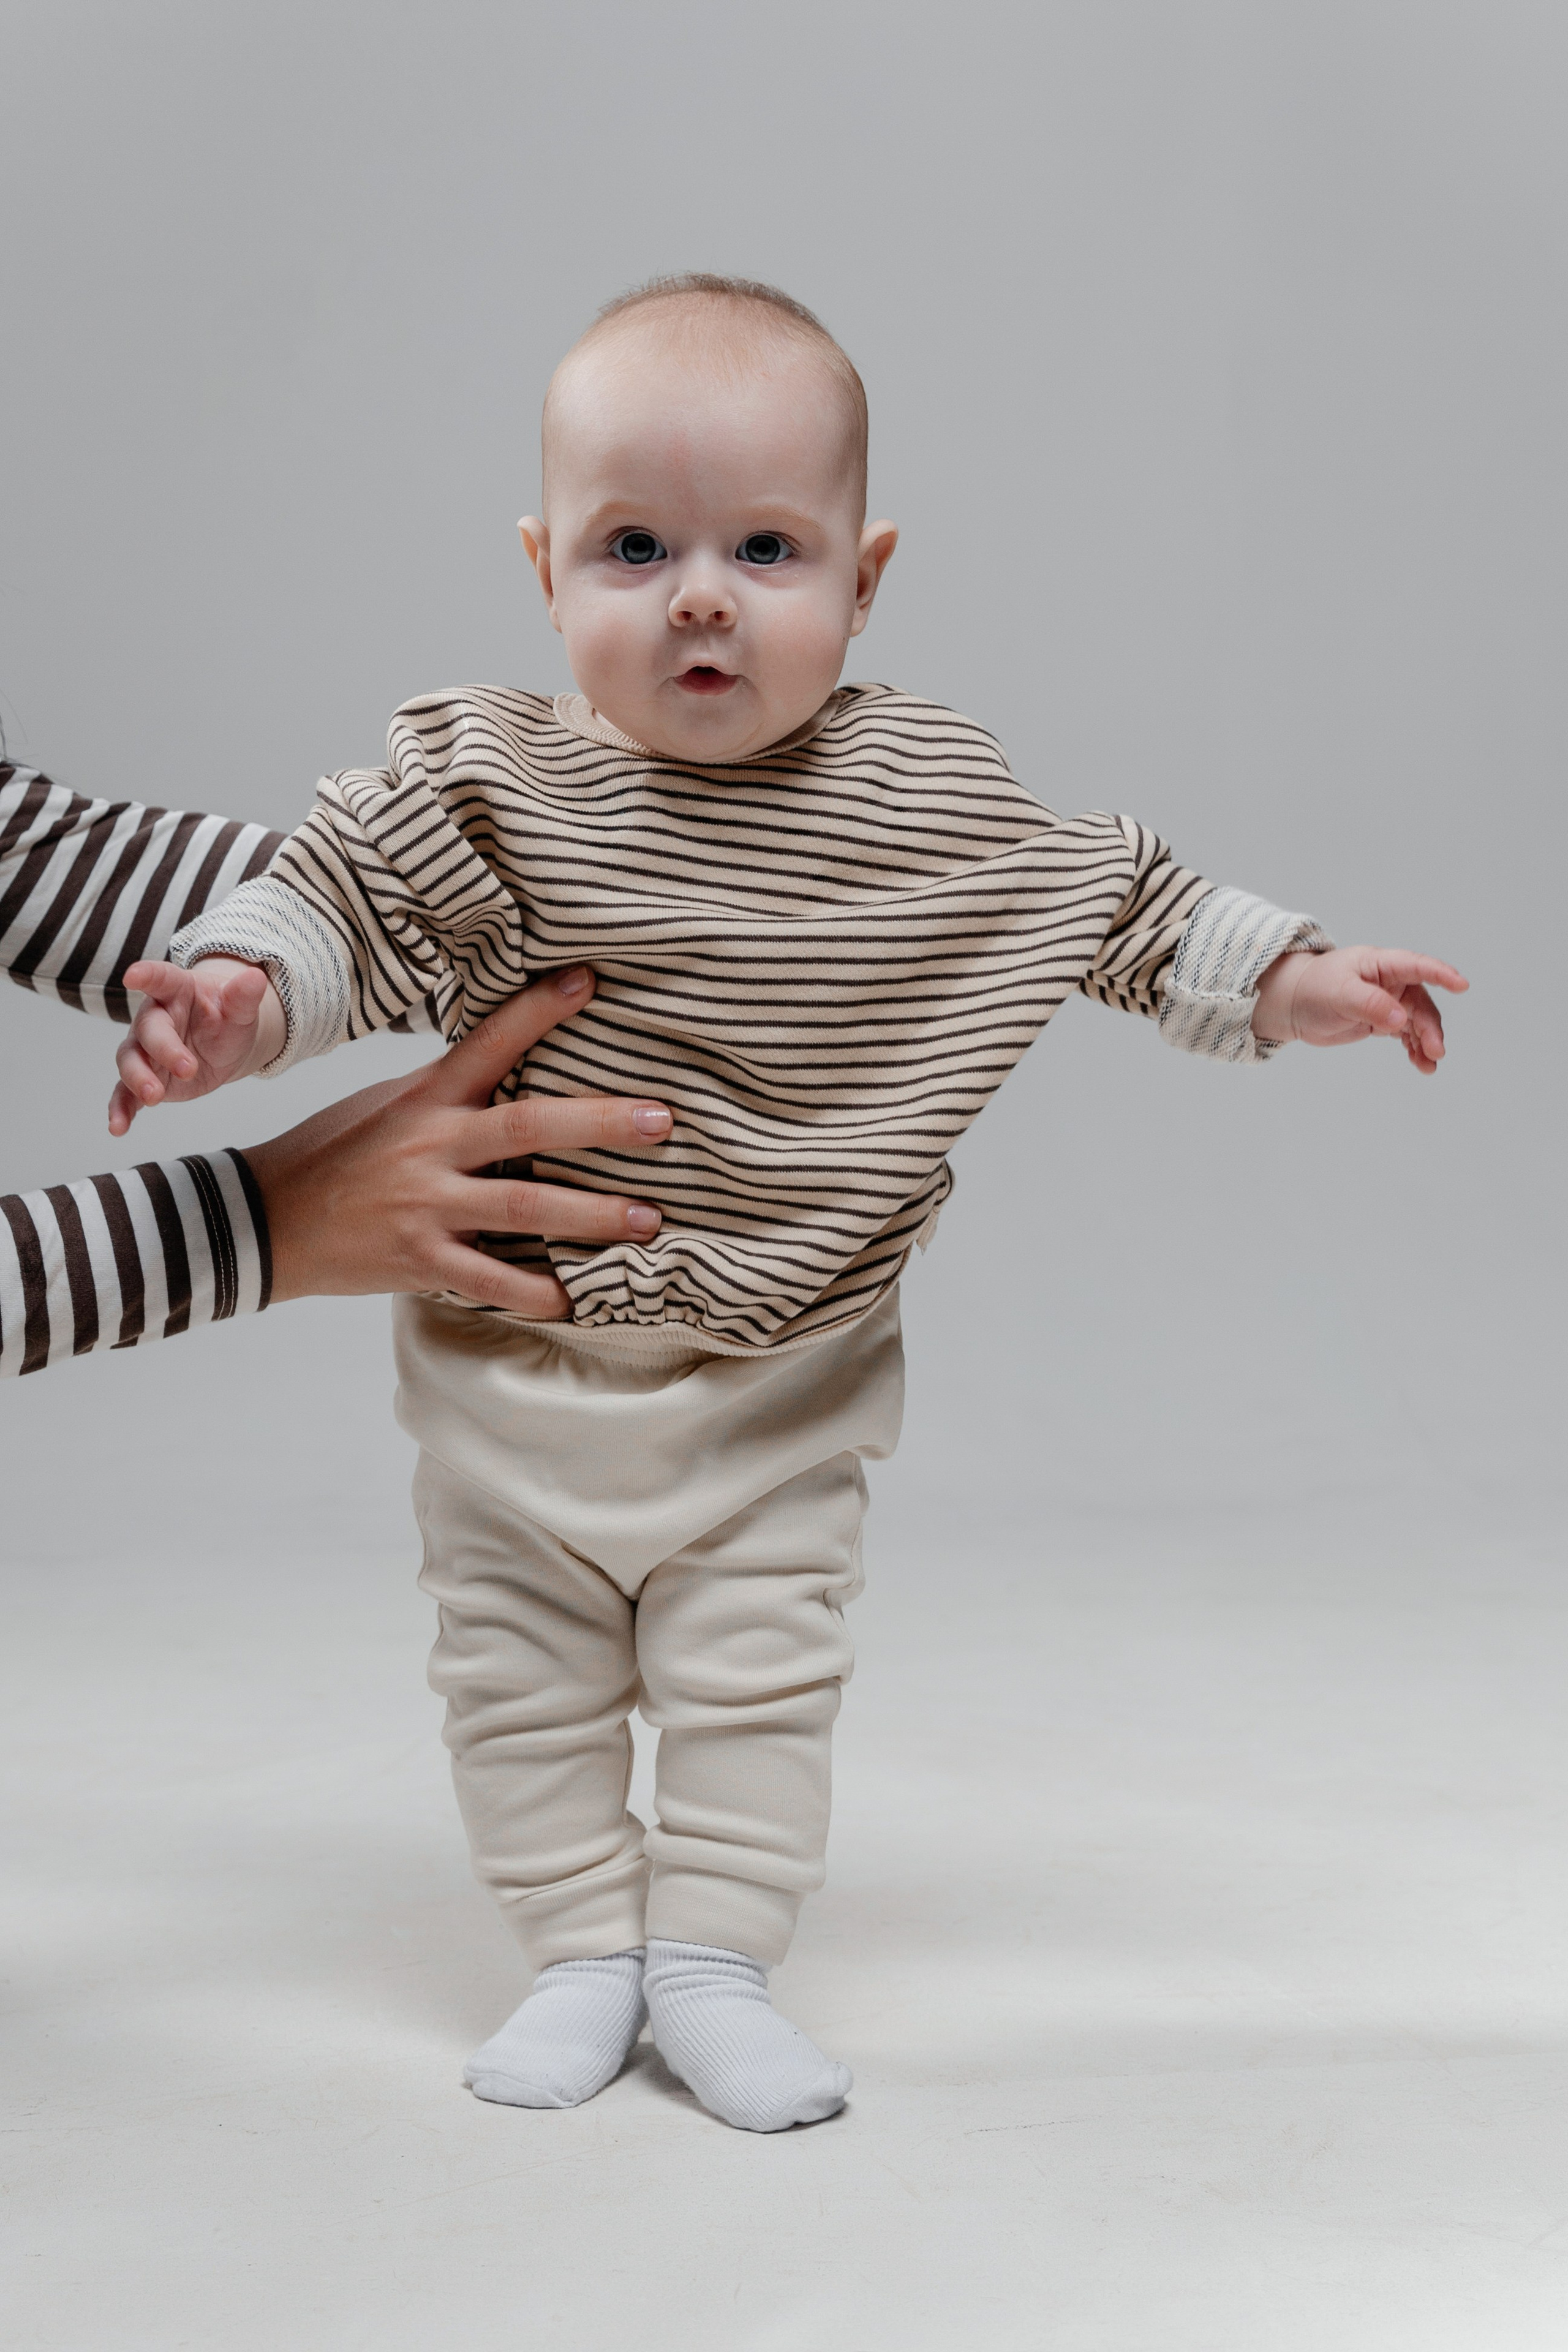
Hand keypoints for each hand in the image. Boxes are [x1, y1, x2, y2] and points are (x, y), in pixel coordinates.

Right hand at [110, 956, 285, 1133]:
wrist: (224, 1043)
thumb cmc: (227, 1018)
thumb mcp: (241, 1008)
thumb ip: (244, 996)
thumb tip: (256, 978)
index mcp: (176, 991)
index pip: (160, 979)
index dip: (146, 976)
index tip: (132, 976)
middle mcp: (154, 1018)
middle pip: (148, 1030)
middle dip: (164, 1049)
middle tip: (187, 1069)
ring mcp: (145, 1049)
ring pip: (130, 1060)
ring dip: (138, 1079)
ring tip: (154, 1097)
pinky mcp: (145, 1077)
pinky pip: (126, 1093)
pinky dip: (121, 1109)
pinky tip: (118, 1127)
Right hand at [237, 966, 671, 1317]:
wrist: (264, 1219)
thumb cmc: (333, 1153)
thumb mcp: (388, 1104)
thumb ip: (451, 1090)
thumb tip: (517, 1063)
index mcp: (425, 1097)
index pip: (487, 1043)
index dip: (536, 1011)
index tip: (587, 982)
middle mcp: (431, 1145)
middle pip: (526, 1125)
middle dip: (599, 1124)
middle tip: (661, 1121)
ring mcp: (426, 1205)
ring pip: (524, 1205)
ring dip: (592, 1214)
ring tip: (648, 1219)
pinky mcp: (420, 1260)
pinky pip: (491, 1280)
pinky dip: (536, 1293)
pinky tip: (577, 1299)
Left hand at [1252, 945, 1468, 1072]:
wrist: (1293, 1005)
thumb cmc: (1313, 988)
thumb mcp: (1339, 994)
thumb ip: (1370, 1004)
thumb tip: (1400, 1019)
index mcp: (1381, 964)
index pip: (1417, 966)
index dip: (1441, 974)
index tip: (1462, 985)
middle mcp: (1391, 981)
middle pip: (1421, 1004)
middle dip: (1430, 1027)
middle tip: (1436, 1051)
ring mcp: (1389, 1002)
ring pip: (1417, 1022)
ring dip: (1425, 1042)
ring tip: (1429, 1066)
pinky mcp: (1383, 1021)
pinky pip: (1406, 1035)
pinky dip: (1414, 1049)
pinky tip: (1421, 1064)